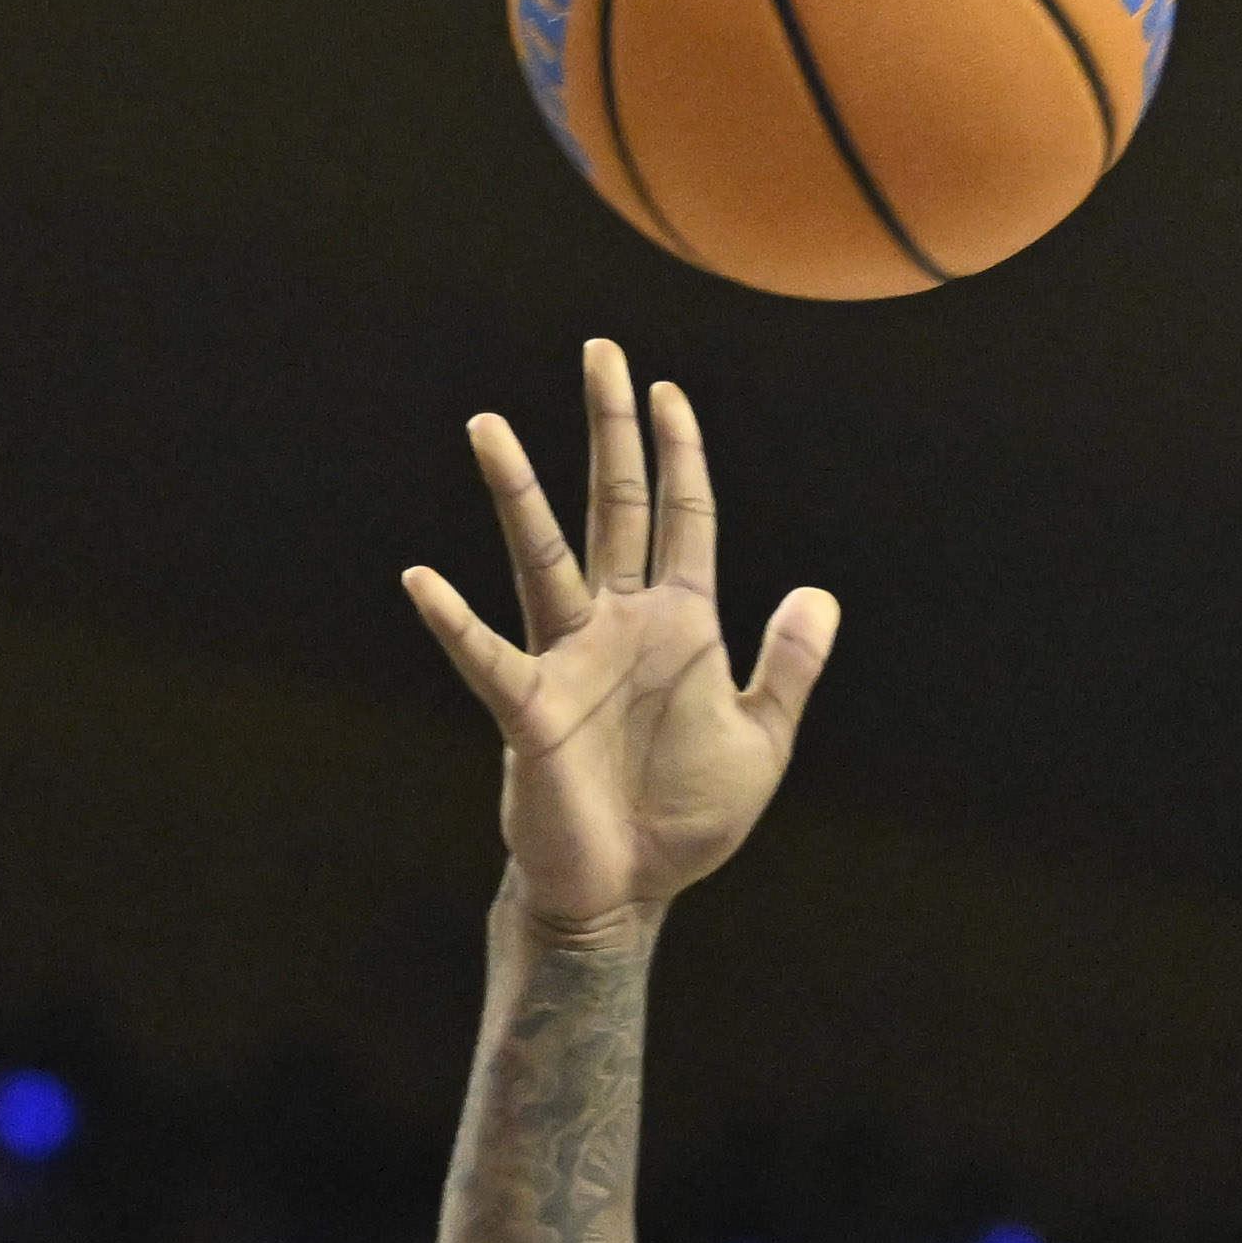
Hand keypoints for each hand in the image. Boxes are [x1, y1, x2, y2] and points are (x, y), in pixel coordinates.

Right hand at [401, 340, 841, 930]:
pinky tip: (423, 580)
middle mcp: (618, 625)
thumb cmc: (684, 815)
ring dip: (516, 493)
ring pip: (541, 557)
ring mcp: (569, 659)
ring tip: (487, 425)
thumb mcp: (760, 739)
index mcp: (679, 627)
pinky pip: (488, 656)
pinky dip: (455, 622)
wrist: (630, 889)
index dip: (681, 456)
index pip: (684, 520)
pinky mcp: (530, 710)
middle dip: (610, 432)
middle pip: (614, 507)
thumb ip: (788, 667)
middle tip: (601, 353)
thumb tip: (818, 593)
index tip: (669, 391)